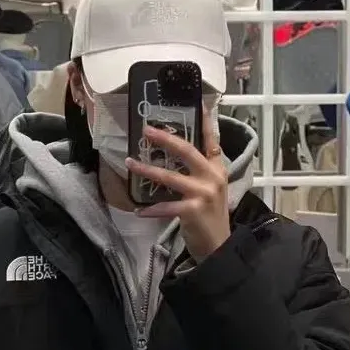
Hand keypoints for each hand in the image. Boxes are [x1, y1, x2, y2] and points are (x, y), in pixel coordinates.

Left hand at [125, 114, 230, 262]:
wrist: (218, 246)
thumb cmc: (211, 218)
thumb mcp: (212, 191)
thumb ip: (201, 173)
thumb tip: (179, 159)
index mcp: (217, 170)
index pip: (212, 141)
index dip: (205, 122)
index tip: (200, 103)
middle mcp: (212, 177)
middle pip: (186, 151)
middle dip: (164, 139)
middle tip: (147, 130)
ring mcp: (203, 193)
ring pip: (169, 177)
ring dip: (146, 170)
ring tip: (130, 163)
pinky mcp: (192, 210)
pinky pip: (165, 206)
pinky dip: (150, 210)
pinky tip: (138, 210)